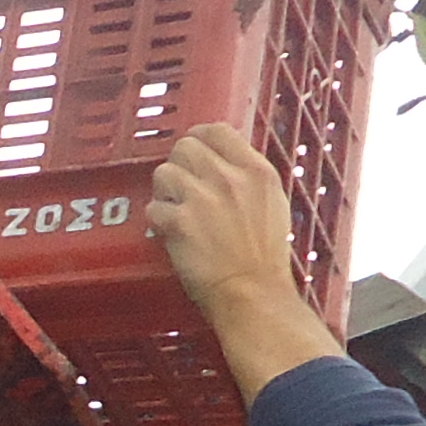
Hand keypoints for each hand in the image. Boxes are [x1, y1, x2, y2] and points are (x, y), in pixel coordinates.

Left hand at [141, 128, 343, 401]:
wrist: (254, 295)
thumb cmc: (265, 261)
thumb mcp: (272, 206)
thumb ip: (249, 180)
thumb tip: (227, 165)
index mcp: (257, 172)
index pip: (218, 130)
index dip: (198, 137)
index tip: (193, 151)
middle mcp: (230, 179)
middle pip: (184, 147)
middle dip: (178, 167)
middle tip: (180, 189)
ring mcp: (203, 199)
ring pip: (163, 173)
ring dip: (164, 193)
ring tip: (175, 212)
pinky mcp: (180, 222)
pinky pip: (153, 208)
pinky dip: (156, 222)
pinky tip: (169, 234)